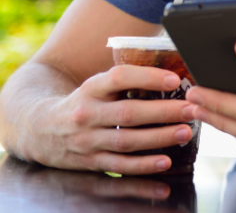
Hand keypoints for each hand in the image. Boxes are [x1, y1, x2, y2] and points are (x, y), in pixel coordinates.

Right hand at [26, 65, 193, 173]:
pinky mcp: (90, 162)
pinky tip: (165, 162)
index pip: (119, 78)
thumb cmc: (83, 102)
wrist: (40, 128)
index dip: (147, 77)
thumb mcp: (97, 85)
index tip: (174, 79)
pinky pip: (119, 167)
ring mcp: (87, 141)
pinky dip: (143, 167)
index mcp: (91, 88)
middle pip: (128, 113)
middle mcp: (87, 114)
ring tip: (185, 132)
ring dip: (159, 138)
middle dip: (163, 112)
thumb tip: (173, 73)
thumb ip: (127, 81)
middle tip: (191, 109)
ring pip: (126, 141)